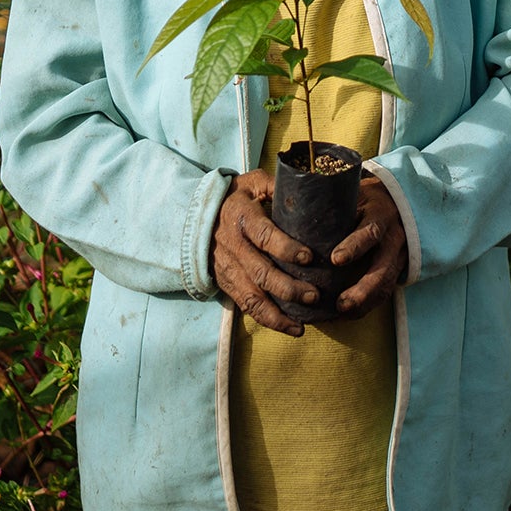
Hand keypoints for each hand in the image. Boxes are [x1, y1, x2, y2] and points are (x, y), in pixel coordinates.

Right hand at [212, 169, 317, 336]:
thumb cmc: (235, 197)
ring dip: (278, 313)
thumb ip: (276, 185)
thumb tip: (308, 186)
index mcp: (242, 217)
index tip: (309, 257)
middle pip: (261, 272)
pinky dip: (269, 321)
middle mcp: (234, 246)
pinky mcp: (228, 284)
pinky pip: (248, 307)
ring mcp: (229, 268)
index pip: (265, 236)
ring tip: (302, 323)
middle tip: (314, 294)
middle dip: (288, 287)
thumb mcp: (252, 182)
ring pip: (253, 297)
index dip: (286, 248)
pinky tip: (293, 328)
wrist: (196, 216)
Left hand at [330, 177, 407, 319]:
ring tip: (340, 313)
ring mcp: (397, 258)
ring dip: (364, 304)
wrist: (397, 201)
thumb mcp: (353, 193)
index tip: (336, 259)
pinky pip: (384, 294)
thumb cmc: (364, 197)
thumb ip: (332, 203)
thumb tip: (294, 207)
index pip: (371, 232)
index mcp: (381, 215)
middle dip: (362, 290)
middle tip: (340, 304)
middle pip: (383, 269)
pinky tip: (344, 315)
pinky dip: (365, 307)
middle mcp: (393, 239)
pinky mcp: (395, 272)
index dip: (355, 246)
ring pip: (386, 286)